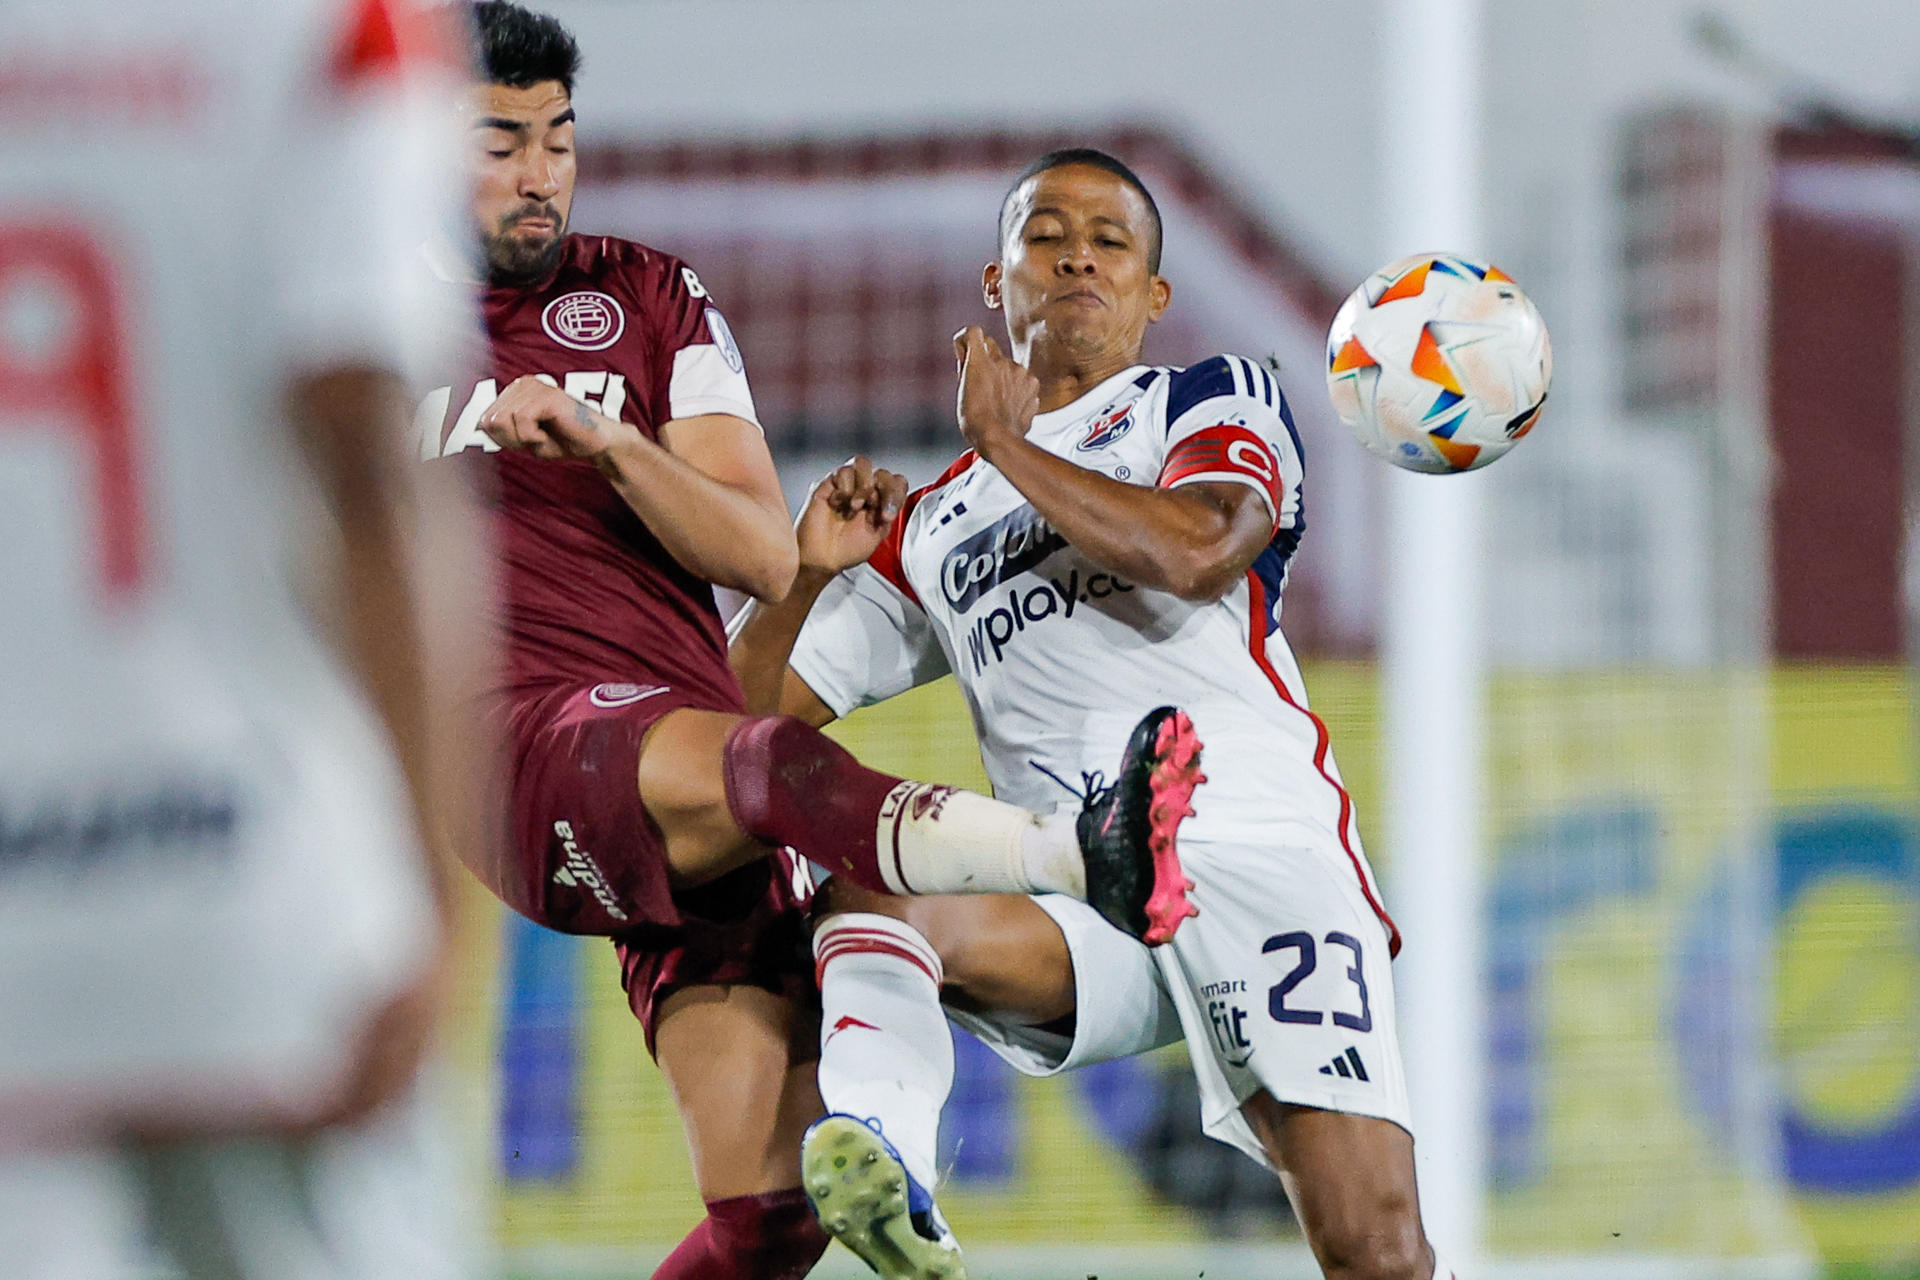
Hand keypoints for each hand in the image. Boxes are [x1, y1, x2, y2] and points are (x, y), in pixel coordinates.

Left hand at [478, 375, 635, 461]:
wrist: (596, 444)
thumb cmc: (562, 440)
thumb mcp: (521, 438)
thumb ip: (499, 430)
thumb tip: (478, 424)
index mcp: (514, 391)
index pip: (484, 419)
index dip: (501, 439)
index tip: (525, 441)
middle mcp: (522, 384)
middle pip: (489, 420)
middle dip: (510, 439)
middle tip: (535, 440)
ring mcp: (534, 387)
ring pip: (502, 420)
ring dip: (521, 438)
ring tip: (542, 436)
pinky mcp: (546, 396)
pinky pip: (521, 421)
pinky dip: (532, 437)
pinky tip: (547, 435)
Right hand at [795, 456, 908, 576]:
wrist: (823, 557)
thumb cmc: (846, 550)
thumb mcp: (879, 534)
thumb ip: (889, 512)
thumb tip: (893, 499)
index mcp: (881, 502)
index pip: (896, 483)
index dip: (896, 494)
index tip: (888, 514)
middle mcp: (866, 491)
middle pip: (883, 473)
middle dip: (883, 491)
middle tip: (873, 508)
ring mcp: (848, 485)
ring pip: (863, 464)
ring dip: (863, 486)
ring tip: (855, 506)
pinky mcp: (830, 483)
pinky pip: (843, 472)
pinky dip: (844, 489)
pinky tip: (838, 504)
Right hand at [953, 325, 1038, 455]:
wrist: (999, 439)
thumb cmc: (975, 420)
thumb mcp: (962, 390)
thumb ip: (969, 368)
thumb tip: (971, 360)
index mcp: (979, 360)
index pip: (973, 332)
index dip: (967, 342)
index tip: (965, 355)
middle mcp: (1001, 361)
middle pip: (992, 350)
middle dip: (985, 362)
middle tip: (980, 384)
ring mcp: (1020, 372)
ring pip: (1008, 367)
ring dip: (1002, 377)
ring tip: (995, 401)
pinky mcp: (1033, 384)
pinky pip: (1022, 380)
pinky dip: (1016, 389)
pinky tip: (1009, 405)